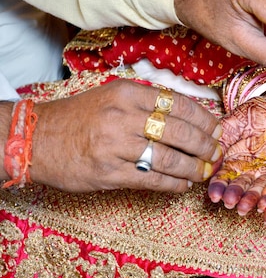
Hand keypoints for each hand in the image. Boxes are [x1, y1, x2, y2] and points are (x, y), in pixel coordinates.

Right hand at [17, 79, 221, 192]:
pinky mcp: (108, 173)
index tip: (217, 129)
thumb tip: (193, 117)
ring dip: (194, 168)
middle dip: (206, 146)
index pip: (180, 105)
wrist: (35, 139)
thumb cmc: (80, 117)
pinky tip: (183, 184)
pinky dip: (173, 184)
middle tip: (216, 153)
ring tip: (205, 172)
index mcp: (127, 93)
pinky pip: (152, 180)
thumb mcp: (113, 97)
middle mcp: (122, 117)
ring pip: (170, 159)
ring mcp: (114, 146)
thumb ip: (149, 103)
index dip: (205, 120)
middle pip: (180, 132)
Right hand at [207, 95, 265, 214]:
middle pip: (243, 186)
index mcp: (236, 160)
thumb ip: (223, 138)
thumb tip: (209, 157)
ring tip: (247, 207)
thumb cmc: (258, 111)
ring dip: (254, 199)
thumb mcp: (236, 121)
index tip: (215, 196)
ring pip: (262, 188)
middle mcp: (252, 169)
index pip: (225, 177)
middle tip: (231, 204)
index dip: (219, 187)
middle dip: (237, 196)